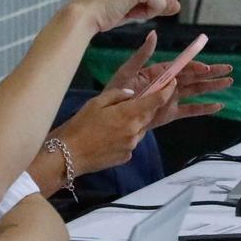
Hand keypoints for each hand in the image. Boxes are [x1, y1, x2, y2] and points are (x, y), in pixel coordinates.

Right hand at [51, 81, 178, 174]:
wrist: (68, 155)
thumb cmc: (80, 125)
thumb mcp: (96, 102)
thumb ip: (117, 95)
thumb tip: (132, 94)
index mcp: (129, 114)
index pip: (156, 100)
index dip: (166, 91)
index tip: (172, 83)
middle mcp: (135, 130)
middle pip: (148, 115)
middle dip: (145, 108)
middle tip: (130, 105)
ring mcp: (132, 145)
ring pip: (139, 129)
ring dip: (133, 123)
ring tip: (112, 124)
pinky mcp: (126, 157)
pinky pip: (131, 143)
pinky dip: (125, 137)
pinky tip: (108, 138)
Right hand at [75, 0, 188, 32]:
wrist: (86, 14)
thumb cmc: (109, 9)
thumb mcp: (139, 4)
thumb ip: (160, 1)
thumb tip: (177, 5)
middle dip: (167, 0)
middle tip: (140, 5)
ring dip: (155, 10)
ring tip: (130, 7)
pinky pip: (163, 3)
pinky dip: (150, 13)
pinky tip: (130, 10)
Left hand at [106, 30, 233, 126]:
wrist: (110, 117)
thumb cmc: (116, 92)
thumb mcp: (127, 71)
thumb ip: (142, 54)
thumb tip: (154, 35)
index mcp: (159, 72)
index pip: (181, 67)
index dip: (195, 66)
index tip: (207, 67)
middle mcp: (168, 84)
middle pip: (193, 77)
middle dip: (211, 74)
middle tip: (228, 69)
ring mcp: (171, 99)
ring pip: (196, 91)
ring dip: (212, 87)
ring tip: (228, 83)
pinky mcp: (170, 114)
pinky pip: (190, 110)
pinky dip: (204, 109)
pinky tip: (218, 106)